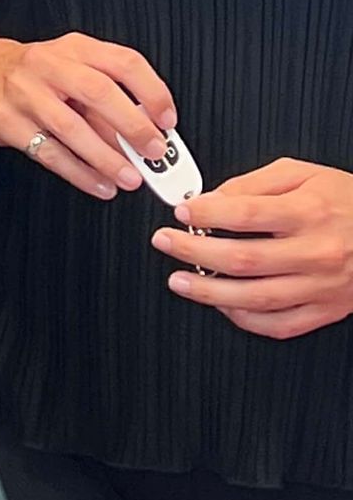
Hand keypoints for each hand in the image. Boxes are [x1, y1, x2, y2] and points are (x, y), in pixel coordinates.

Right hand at [0, 32, 176, 200]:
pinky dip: (80, 174)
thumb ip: (107, 98)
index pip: (124, 62)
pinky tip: (100, 185)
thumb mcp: (72, 69)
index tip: (167, 120)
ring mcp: (25, 93)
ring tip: (130, 178)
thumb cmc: (36, 74)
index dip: (152, 92)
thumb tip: (146, 135)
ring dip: (107, 158)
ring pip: (72, 128)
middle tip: (154, 152)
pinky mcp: (8, 123)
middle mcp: (49, 65)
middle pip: (98, 92)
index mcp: (75, 48)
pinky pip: (50, 153)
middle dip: (132, 126)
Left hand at [152, 157, 352, 337]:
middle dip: (194, 251)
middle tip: (165, 242)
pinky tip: (223, 306)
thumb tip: (213, 198)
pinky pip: (279, 325)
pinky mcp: (325, 311)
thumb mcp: (303, 174)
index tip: (182, 211)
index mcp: (309, 212)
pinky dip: (245, 319)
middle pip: (243, 259)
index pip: (245, 215)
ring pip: (256, 298)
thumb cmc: (347, 202)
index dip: (205, 214)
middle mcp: (315, 252)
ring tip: (179, 280)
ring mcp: (321, 287)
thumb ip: (255, 184)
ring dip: (209, 292)